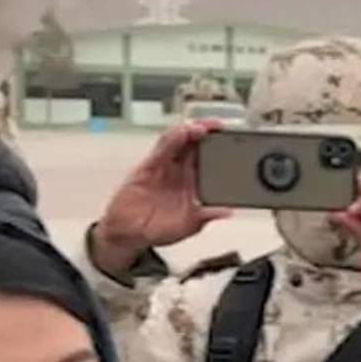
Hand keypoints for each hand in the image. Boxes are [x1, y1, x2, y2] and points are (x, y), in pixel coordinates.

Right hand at [92, 121, 231, 275]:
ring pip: (178, 142)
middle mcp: (179, 171)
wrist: (128, 235)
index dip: (219, 147)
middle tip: (218, 126)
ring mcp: (164, 167)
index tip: (232, 139)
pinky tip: (180, 133)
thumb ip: (205, 217)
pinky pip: (160, 151)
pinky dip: (171, 140)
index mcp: (193, 182)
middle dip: (207, 132)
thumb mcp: (188, 226)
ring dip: (190, 132)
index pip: (208, 158)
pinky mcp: (147, 168)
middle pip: (194, 144)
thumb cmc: (158, 229)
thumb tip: (226, 211)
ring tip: (201, 127)